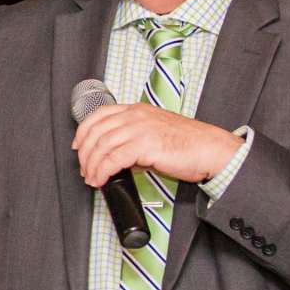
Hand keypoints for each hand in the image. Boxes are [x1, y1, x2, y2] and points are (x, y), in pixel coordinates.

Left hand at [73, 102, 241, 188]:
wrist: (211, 149)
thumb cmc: (189, 144)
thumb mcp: (156, 135)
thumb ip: (135, 142)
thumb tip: (118, 159)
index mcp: (137, 110)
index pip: (99, 115)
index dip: (83, 131)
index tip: (79, 146)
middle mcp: (135, 115)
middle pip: (96, 132)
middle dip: (85, 154)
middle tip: (85, 169)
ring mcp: (139, 128)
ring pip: (101, 146)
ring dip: (92, 165)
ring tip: (92, 178)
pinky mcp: (144, 144)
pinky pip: (113, 159)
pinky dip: (102, 171)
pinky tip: (101, 180)